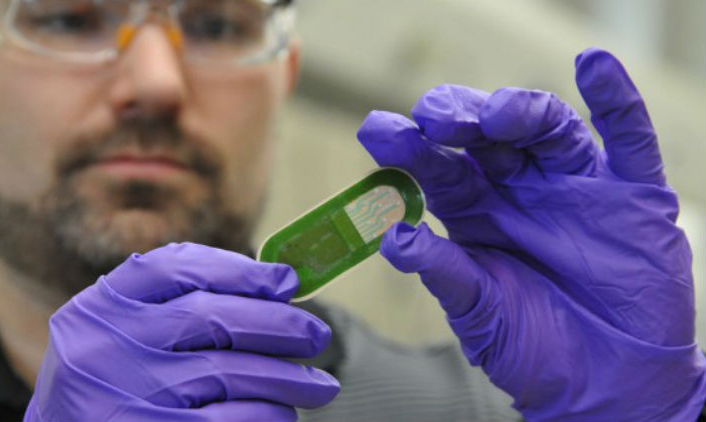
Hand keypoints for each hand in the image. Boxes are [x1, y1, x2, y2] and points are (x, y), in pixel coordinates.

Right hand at [24, 243, 339, 421]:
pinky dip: (265, 415)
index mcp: (103, 305)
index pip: (176, 267)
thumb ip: (179, 301)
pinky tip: (283, 414)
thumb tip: (276, 286)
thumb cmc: (113, 381)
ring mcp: (128, 393)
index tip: (287, 281)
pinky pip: (227, 420)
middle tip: (316, 334)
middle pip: (211, 318)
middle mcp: (109, 345)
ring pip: (229, 372)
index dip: (241, 271)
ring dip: (286, 378)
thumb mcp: (122, 332)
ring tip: (319, 384)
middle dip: (277, 323)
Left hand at [357, 48, 705, 420]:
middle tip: (436, 118)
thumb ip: (444, 274)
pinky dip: (616, 101)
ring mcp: (574, 186)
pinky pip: (628, 138)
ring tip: (496, 115)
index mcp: (474, 212)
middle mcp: (518, 189)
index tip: (377, 130)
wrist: (606, 385)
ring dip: (520, 110)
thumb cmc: (534, 350)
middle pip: (485, 136)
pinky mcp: (631, 194)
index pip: (436, 168)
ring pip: (546, 129)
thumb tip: (392, 237)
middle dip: (458, 119)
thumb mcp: (481, 314)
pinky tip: (594, 67)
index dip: (408, 148)